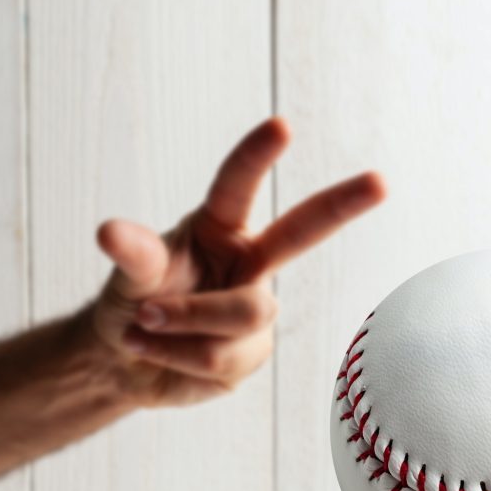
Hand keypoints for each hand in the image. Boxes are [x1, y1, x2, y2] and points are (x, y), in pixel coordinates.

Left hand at [89, 117, 386, 407]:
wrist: (126, 364)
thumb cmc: (132, 302)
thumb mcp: (128, 275)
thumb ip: (133, 254)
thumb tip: (109, 232)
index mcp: (221, 228)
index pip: (239, 186)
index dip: (258, 157)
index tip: (281, 126)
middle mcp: (249, 263)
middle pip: (303, 231)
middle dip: (343, 204)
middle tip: (380, 181)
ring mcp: (255, 311)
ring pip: (243, 312)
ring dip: (184, 321)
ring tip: (145, 326)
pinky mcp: (251, 354)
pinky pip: (222, 357)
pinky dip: (179, 358)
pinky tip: (162, 356)